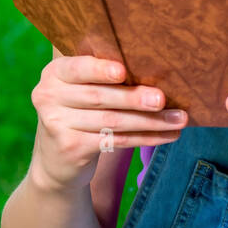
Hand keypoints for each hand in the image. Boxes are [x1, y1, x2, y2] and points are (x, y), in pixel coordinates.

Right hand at [29, 53, 186, 194]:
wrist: (57, 161)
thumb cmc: (80, 113)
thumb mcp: (80, 90)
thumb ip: (102, 76)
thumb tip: (154, 66)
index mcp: (54, 73)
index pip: (77, 68)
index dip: (100, 69)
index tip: (123, 71)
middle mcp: (48, 96)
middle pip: (99, 96)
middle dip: (134, 98)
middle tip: (162, 98)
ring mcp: (57, 124)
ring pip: (112, 121)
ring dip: (149, 121)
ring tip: (179, 119)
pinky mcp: (71, 148)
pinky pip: (115, 141)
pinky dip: (144, 138)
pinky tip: (167, 135)